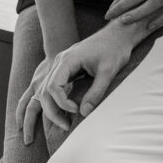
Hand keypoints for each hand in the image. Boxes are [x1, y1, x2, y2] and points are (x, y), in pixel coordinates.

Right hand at [17, 23, 136, 142]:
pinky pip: (54, 87)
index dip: (62, 103)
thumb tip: (84, 113)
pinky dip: (55, 101)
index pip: (54, 86)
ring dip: (52, 108)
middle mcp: (60, 61)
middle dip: (52, 111)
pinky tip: (65, 113)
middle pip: (45, 90)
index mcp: (67, 60)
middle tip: (66, 126)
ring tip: (64, 124)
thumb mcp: (108, 71)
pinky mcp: (66, 69)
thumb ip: (96, 91)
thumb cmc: (114, 50)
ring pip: (46, 89)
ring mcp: (61, 65)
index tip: (76, 110)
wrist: (117, 35)